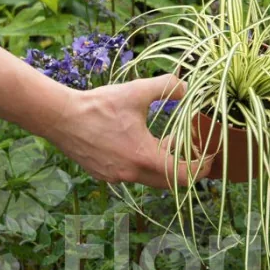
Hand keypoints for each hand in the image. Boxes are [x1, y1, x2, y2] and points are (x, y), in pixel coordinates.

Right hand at [49, 73, 212, 186]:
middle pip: (170, 182)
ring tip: (165, 140)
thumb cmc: (98, 105)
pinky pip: (132, 174)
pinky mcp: (103, 174)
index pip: (183, 176)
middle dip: (184, 165)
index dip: (201, 168)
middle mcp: (131, 173)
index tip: (210, 156)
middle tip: (191, 147)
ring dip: (163, 163)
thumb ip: (166, 87)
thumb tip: (186, 87)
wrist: (60, 117)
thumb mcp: (136, 91)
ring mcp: (116, 177)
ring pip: (150, 178)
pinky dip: (143, 163)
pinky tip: (138, 142)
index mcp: (143, 157)